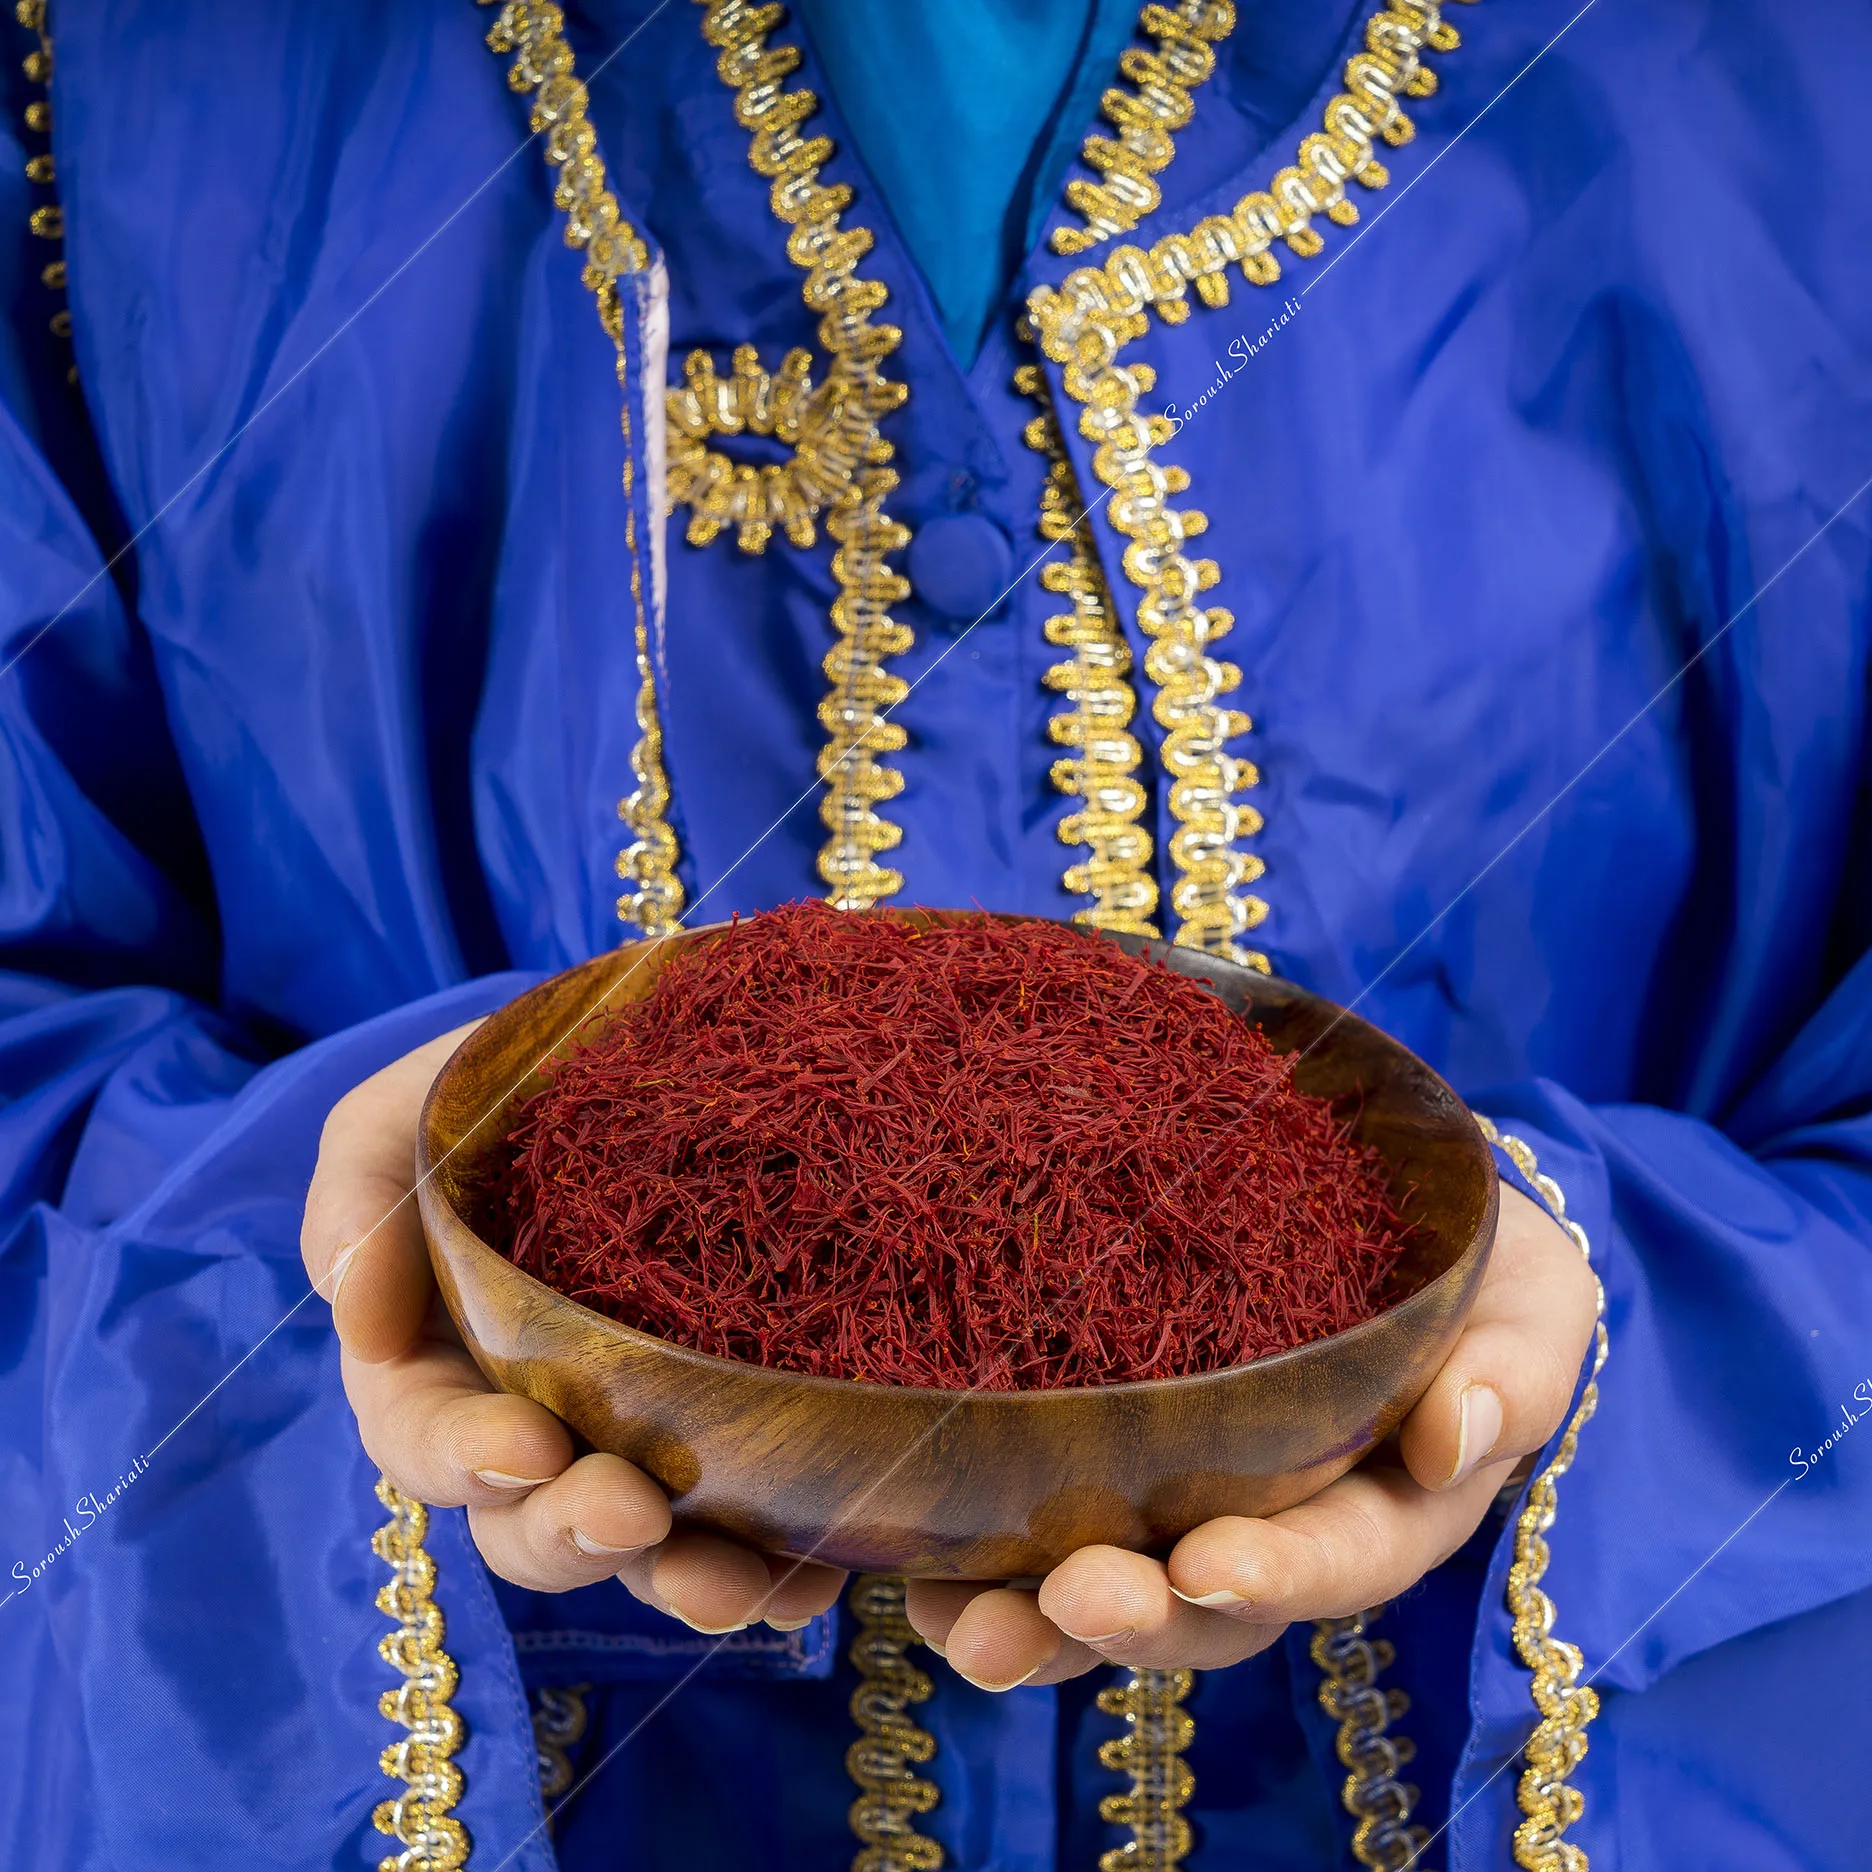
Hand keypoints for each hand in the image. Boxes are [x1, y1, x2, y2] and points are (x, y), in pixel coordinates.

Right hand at [300, 1026, 845, 1632]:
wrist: (644, 1050)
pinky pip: (755, 1531)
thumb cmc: (508, 1085)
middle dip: (575, 1536)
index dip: (468, 1459)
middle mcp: (539, 1425)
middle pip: (532, 1527)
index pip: (430, 1441)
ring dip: (684, 1584)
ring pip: (647, 1554)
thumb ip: (360, 1193)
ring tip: (735, 1581)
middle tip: (633, 1512)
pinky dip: (782, 1569)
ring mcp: (640, 1443)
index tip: (529, 1445)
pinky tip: (819, 1574)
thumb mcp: (412, 1108)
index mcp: (444, 1364)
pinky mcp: (735, 1440)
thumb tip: (351, 1314)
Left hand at [905, 1183, 1598, 1688]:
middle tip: (1066, 1604)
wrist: (1381, 1202)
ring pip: (1118, 1594)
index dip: (1282, 1573)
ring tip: (959, 1628)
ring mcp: (1190, 1505)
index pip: (1343, 1556)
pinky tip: (917, 1578)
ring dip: (1037, 1625)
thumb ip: (1514, 1368)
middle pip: (1211, 1608)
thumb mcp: (1526, 1296)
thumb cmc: (1465, 1255)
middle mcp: (1282, 1526)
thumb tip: (1454, 1431)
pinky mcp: (1112, 1467)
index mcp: (1391, 1501)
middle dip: (1138, 1621)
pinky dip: (983, 1565)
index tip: (1209, 1565)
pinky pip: (1045, 1536)